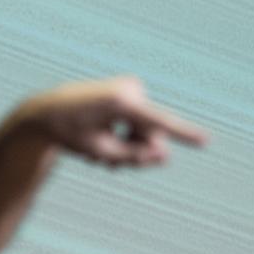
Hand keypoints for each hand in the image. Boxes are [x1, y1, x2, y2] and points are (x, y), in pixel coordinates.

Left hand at [5, 76, 207, 166]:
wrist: (46, 111)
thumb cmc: (70, 132)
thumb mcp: (101, 152)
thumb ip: (135, 156)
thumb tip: (166, 156)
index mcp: (120, 104)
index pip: (158, 123)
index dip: (184, 135)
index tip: (207, 141)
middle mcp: (130, 89)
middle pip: (152, 135)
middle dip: (137, 152)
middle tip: (110, 166)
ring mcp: (132, 87)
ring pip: (148, 129)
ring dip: (129, 145)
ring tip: (102, 155)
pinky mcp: (131, 89)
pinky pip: (141, 121)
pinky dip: (126, 134)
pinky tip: (105, 139)